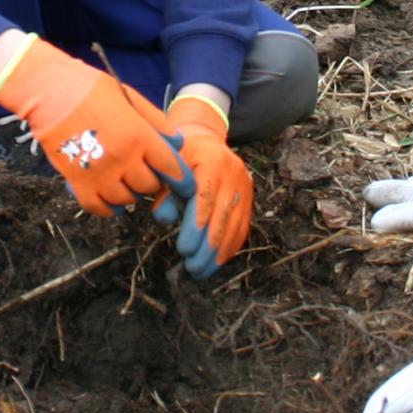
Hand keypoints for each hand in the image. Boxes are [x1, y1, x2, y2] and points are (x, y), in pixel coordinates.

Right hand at [0, 35, 191, 216]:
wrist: (50, 91)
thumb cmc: (92, 90)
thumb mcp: (131, 98)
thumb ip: (157, 122)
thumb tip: (177, 144)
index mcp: (139, 136)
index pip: (171, 168)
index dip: (182, 181)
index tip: (184, 186)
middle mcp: (123, 158)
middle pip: (149, 187)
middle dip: (151, 182)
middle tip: (145, 173)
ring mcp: (99, 173)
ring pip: (126, 200)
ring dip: (130, 194)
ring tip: (125, 182)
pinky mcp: (77, 183)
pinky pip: (99, 208)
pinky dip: (108, 207)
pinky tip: (110, 198)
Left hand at [153, 94, 249, 278]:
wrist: (205, 140)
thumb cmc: (181, 157)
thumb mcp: (169, 168)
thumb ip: (166, 192)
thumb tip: (164, 219)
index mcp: (212, 161)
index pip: (205, 198)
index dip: (195, 226)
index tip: (183, 249)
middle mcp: (233, 173)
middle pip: (222, 215)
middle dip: (207, 246)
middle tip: (192, 266)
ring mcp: (244, 187)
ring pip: (235, 225)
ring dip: (218, 252)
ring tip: (201, 271)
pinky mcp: (248, 199)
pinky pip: (242, 227)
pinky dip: (230, 247)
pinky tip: (217, 262)